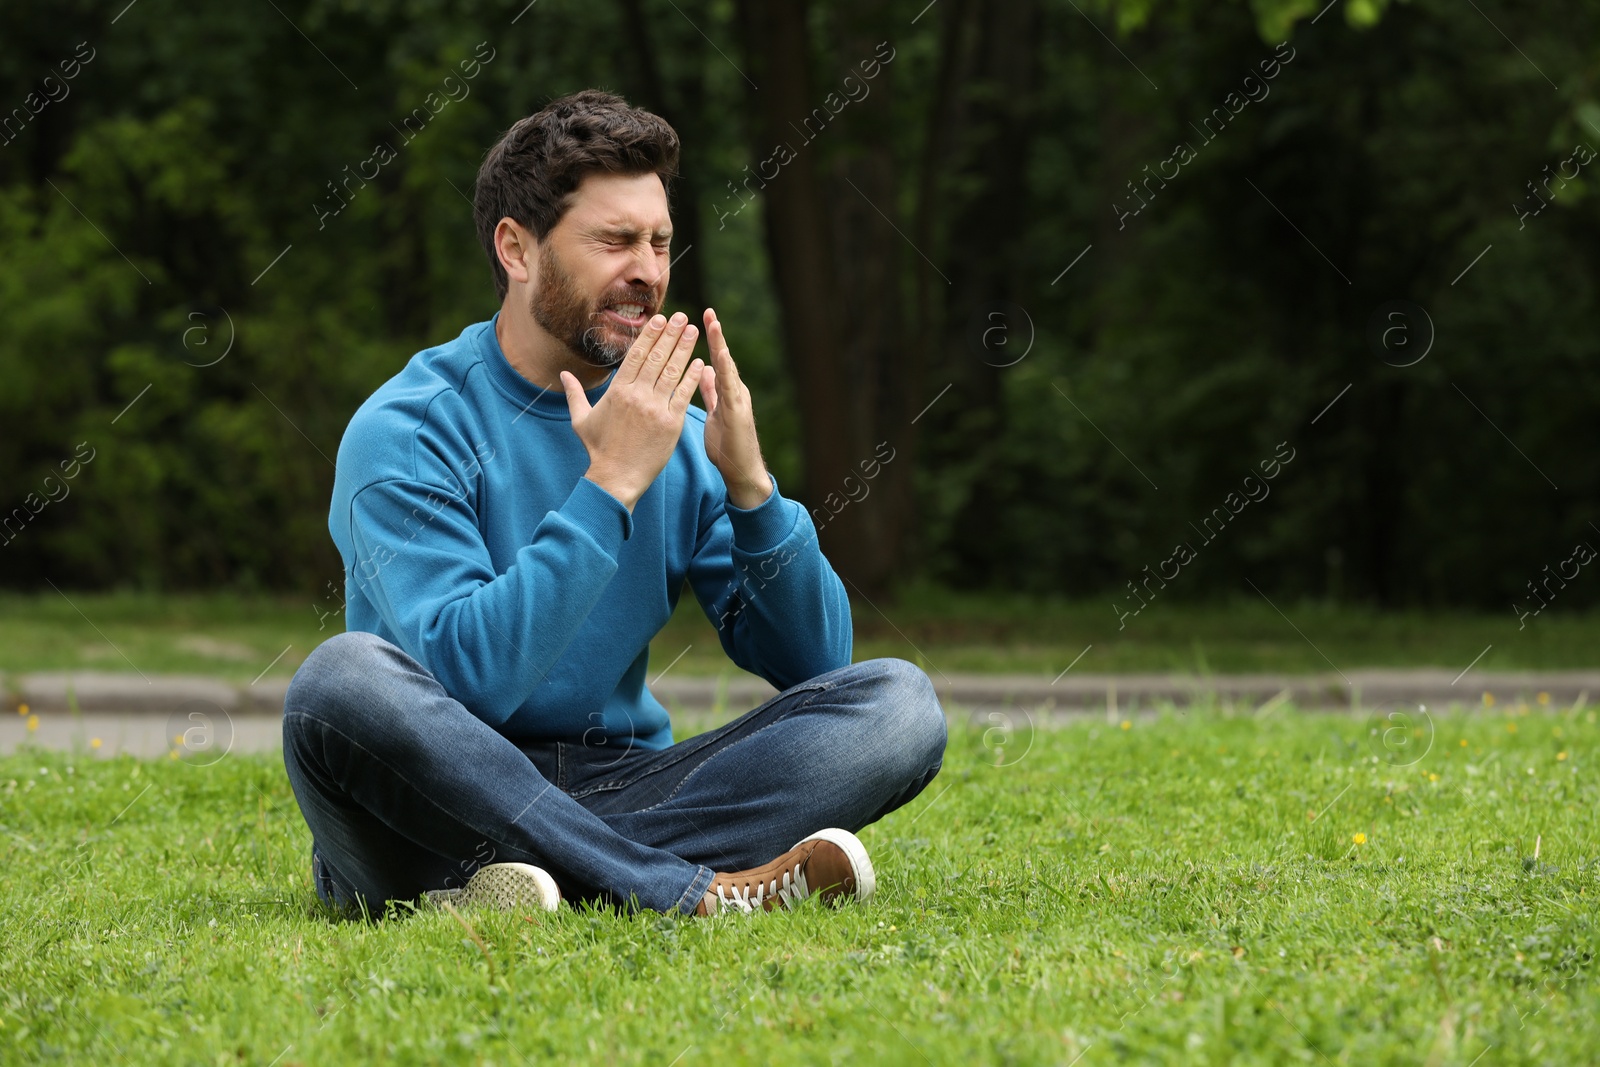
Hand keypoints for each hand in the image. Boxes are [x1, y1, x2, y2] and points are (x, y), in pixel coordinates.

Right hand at [562, 311, 703, 511]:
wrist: (616, 477)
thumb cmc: (598, 450)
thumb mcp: (582, 420)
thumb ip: (575, 394)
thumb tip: (563, 374)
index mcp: (617, 391)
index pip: (636, 355)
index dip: (649, 335)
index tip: (659, 319)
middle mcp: (637, 395)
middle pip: (657, 358)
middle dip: (670, 334)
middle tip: (681, 317)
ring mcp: (655, 409)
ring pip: (672, 372)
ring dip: (684, 349)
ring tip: (692, 332)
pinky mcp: (671, 423)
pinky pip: (684, 394)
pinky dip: (692, 377)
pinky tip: (700, 362)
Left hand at [699, 308, 771, 508]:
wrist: (742, 470)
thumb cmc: (727, 445)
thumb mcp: (715, 413)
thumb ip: (711, 391)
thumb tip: (704, 370)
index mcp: (726, 391)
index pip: (715, 360)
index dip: (707, 341)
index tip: (699, 320)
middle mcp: (734, 390)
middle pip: (722, 357)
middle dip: (715, 334)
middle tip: (707, 311)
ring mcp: (738, 399)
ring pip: (728, 367)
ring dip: (721, 345)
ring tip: (714, 324)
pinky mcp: (738, 411)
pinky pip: (730, 386)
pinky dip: (726, 369)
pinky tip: (721, 355)